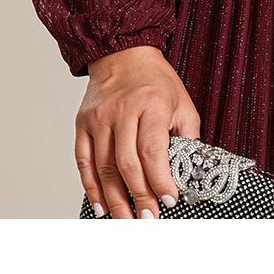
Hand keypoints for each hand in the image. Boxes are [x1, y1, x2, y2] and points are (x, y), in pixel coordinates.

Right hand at [75, 45, 202, 219]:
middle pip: (127, 163)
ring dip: (115, 200)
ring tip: (127, 219)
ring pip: (104, 168)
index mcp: (153, 103)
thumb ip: (187, 138)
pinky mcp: (83, 124)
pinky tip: (102, 205)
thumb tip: (190, 174)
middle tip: (148, 218)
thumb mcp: (183, 103)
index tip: (169, 201)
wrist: (124, 54)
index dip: (160, 180)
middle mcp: (123, 110)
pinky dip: (92, 187)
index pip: (153, 150)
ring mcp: (100, 117)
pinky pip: (84, 162)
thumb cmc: (156, 81)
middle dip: (139, 196)